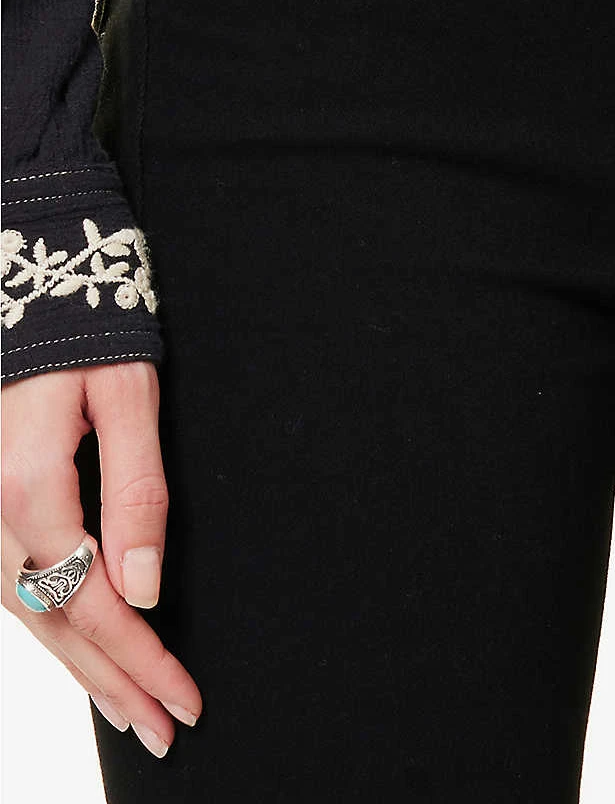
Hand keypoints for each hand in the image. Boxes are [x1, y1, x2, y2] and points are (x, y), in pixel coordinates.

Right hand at [1, 360, 202, 757]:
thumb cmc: (87, 335)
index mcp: (28, 488)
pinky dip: (55, 633)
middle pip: (58, 624)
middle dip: (116, 682)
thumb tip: (144, 588)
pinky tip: (84, 657)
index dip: (142, 655)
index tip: (185, 696)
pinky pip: (19, 591)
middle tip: (167, 731)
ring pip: (32, 617)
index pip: (92, 600)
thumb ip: (138, 489)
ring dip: (85, 669)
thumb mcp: (128, 397)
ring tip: (133, 714)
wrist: (33, 294)